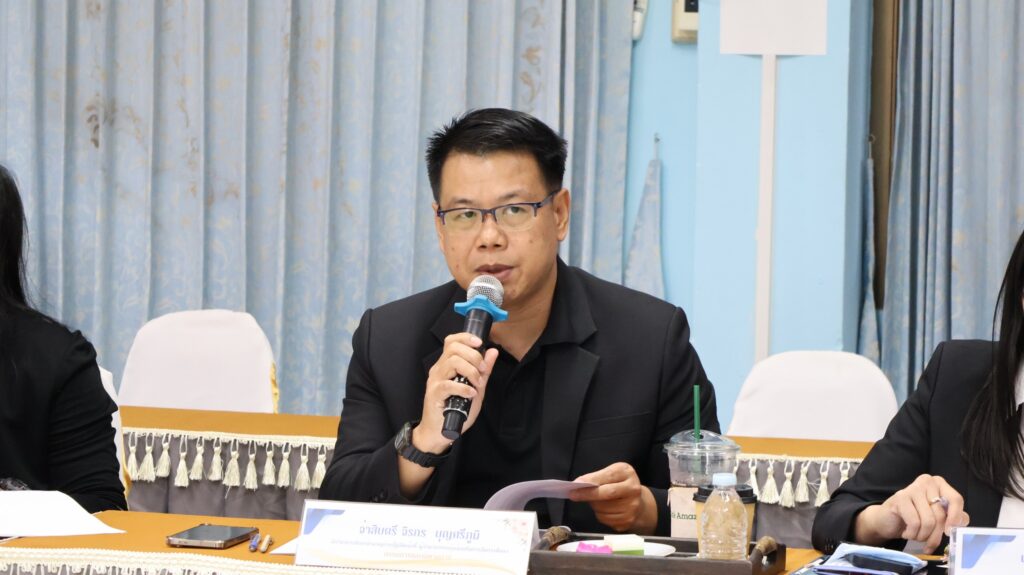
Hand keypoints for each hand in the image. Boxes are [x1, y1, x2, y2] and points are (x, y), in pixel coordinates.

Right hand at [413, 333, 498, 453]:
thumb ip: (483, 370)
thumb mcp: (475, 387)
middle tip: (483, 369)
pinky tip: (471, 394)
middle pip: (453, 348)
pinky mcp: (433, 394)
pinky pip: (448, 385)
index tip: (480, 343)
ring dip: (470, 371)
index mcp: (446, 365)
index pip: (451, 341)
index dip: (465, 337)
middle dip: (473, 355)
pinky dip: (463, 388)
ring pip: (452, 362)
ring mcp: (435, 381)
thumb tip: (493, 351)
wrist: (440, 432)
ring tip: (477, 383)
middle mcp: (439, 369)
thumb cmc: (456, 410)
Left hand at [569, 462, 657, 533]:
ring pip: (603, 508)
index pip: (607, 477)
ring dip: (594, 505)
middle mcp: (633, 490)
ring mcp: (632, 507)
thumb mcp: (611, 474)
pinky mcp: (628, 521)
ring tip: (596, 501)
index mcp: (627, 473)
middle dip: (587, 494)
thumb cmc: (619, 484)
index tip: (576, 484)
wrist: (639, 502)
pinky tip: (605, 509)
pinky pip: (605, 519)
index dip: (590, 481)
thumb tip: (578, 484)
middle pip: (606, 494)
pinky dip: (600, 514)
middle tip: (573, 495)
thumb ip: (596, 477)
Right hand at [854, 474, 968, 553]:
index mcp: (939, 484)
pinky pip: (914, 522)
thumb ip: (954, 517)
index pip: (956, 499)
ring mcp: (912, 488)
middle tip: (929, 545)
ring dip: (922, 536)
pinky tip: (907, 533)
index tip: (949, 532)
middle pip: (941, 514)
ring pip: (928, 521)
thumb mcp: (937, 517)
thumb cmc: (915, 517)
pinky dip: (912, 534)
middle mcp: (927, 482)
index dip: (955, 517)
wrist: (887, 520)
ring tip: (916, 537)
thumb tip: (961, 522)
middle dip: (935, 535)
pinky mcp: (900, 498)